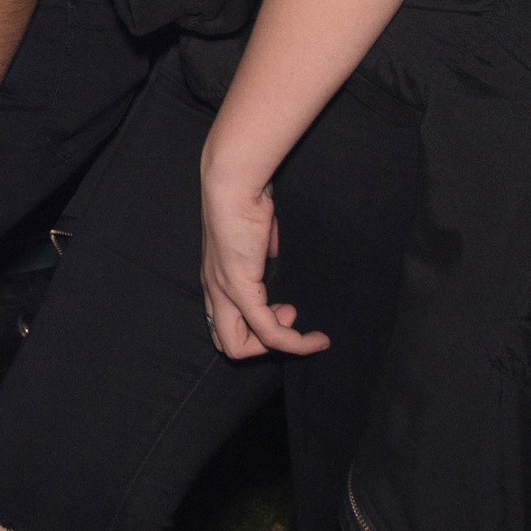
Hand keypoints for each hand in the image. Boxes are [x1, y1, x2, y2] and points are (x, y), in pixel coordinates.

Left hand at [200, 166, 329, 360]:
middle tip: (289, 317)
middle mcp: (214, 290)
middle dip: (262, 345)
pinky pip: (267, 331)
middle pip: (226, 344)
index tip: (283, 307)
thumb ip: (263, 249)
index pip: (223, 324)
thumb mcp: (257, 230)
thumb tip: (272, 256)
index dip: (253, 328)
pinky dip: (295, 342)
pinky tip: (317, 340)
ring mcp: (223, 292)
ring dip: (277, 345)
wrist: (235, 182)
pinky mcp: (240, 289)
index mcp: (215, 277)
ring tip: (299, 321)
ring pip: (238, 348)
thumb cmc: (246, 196)